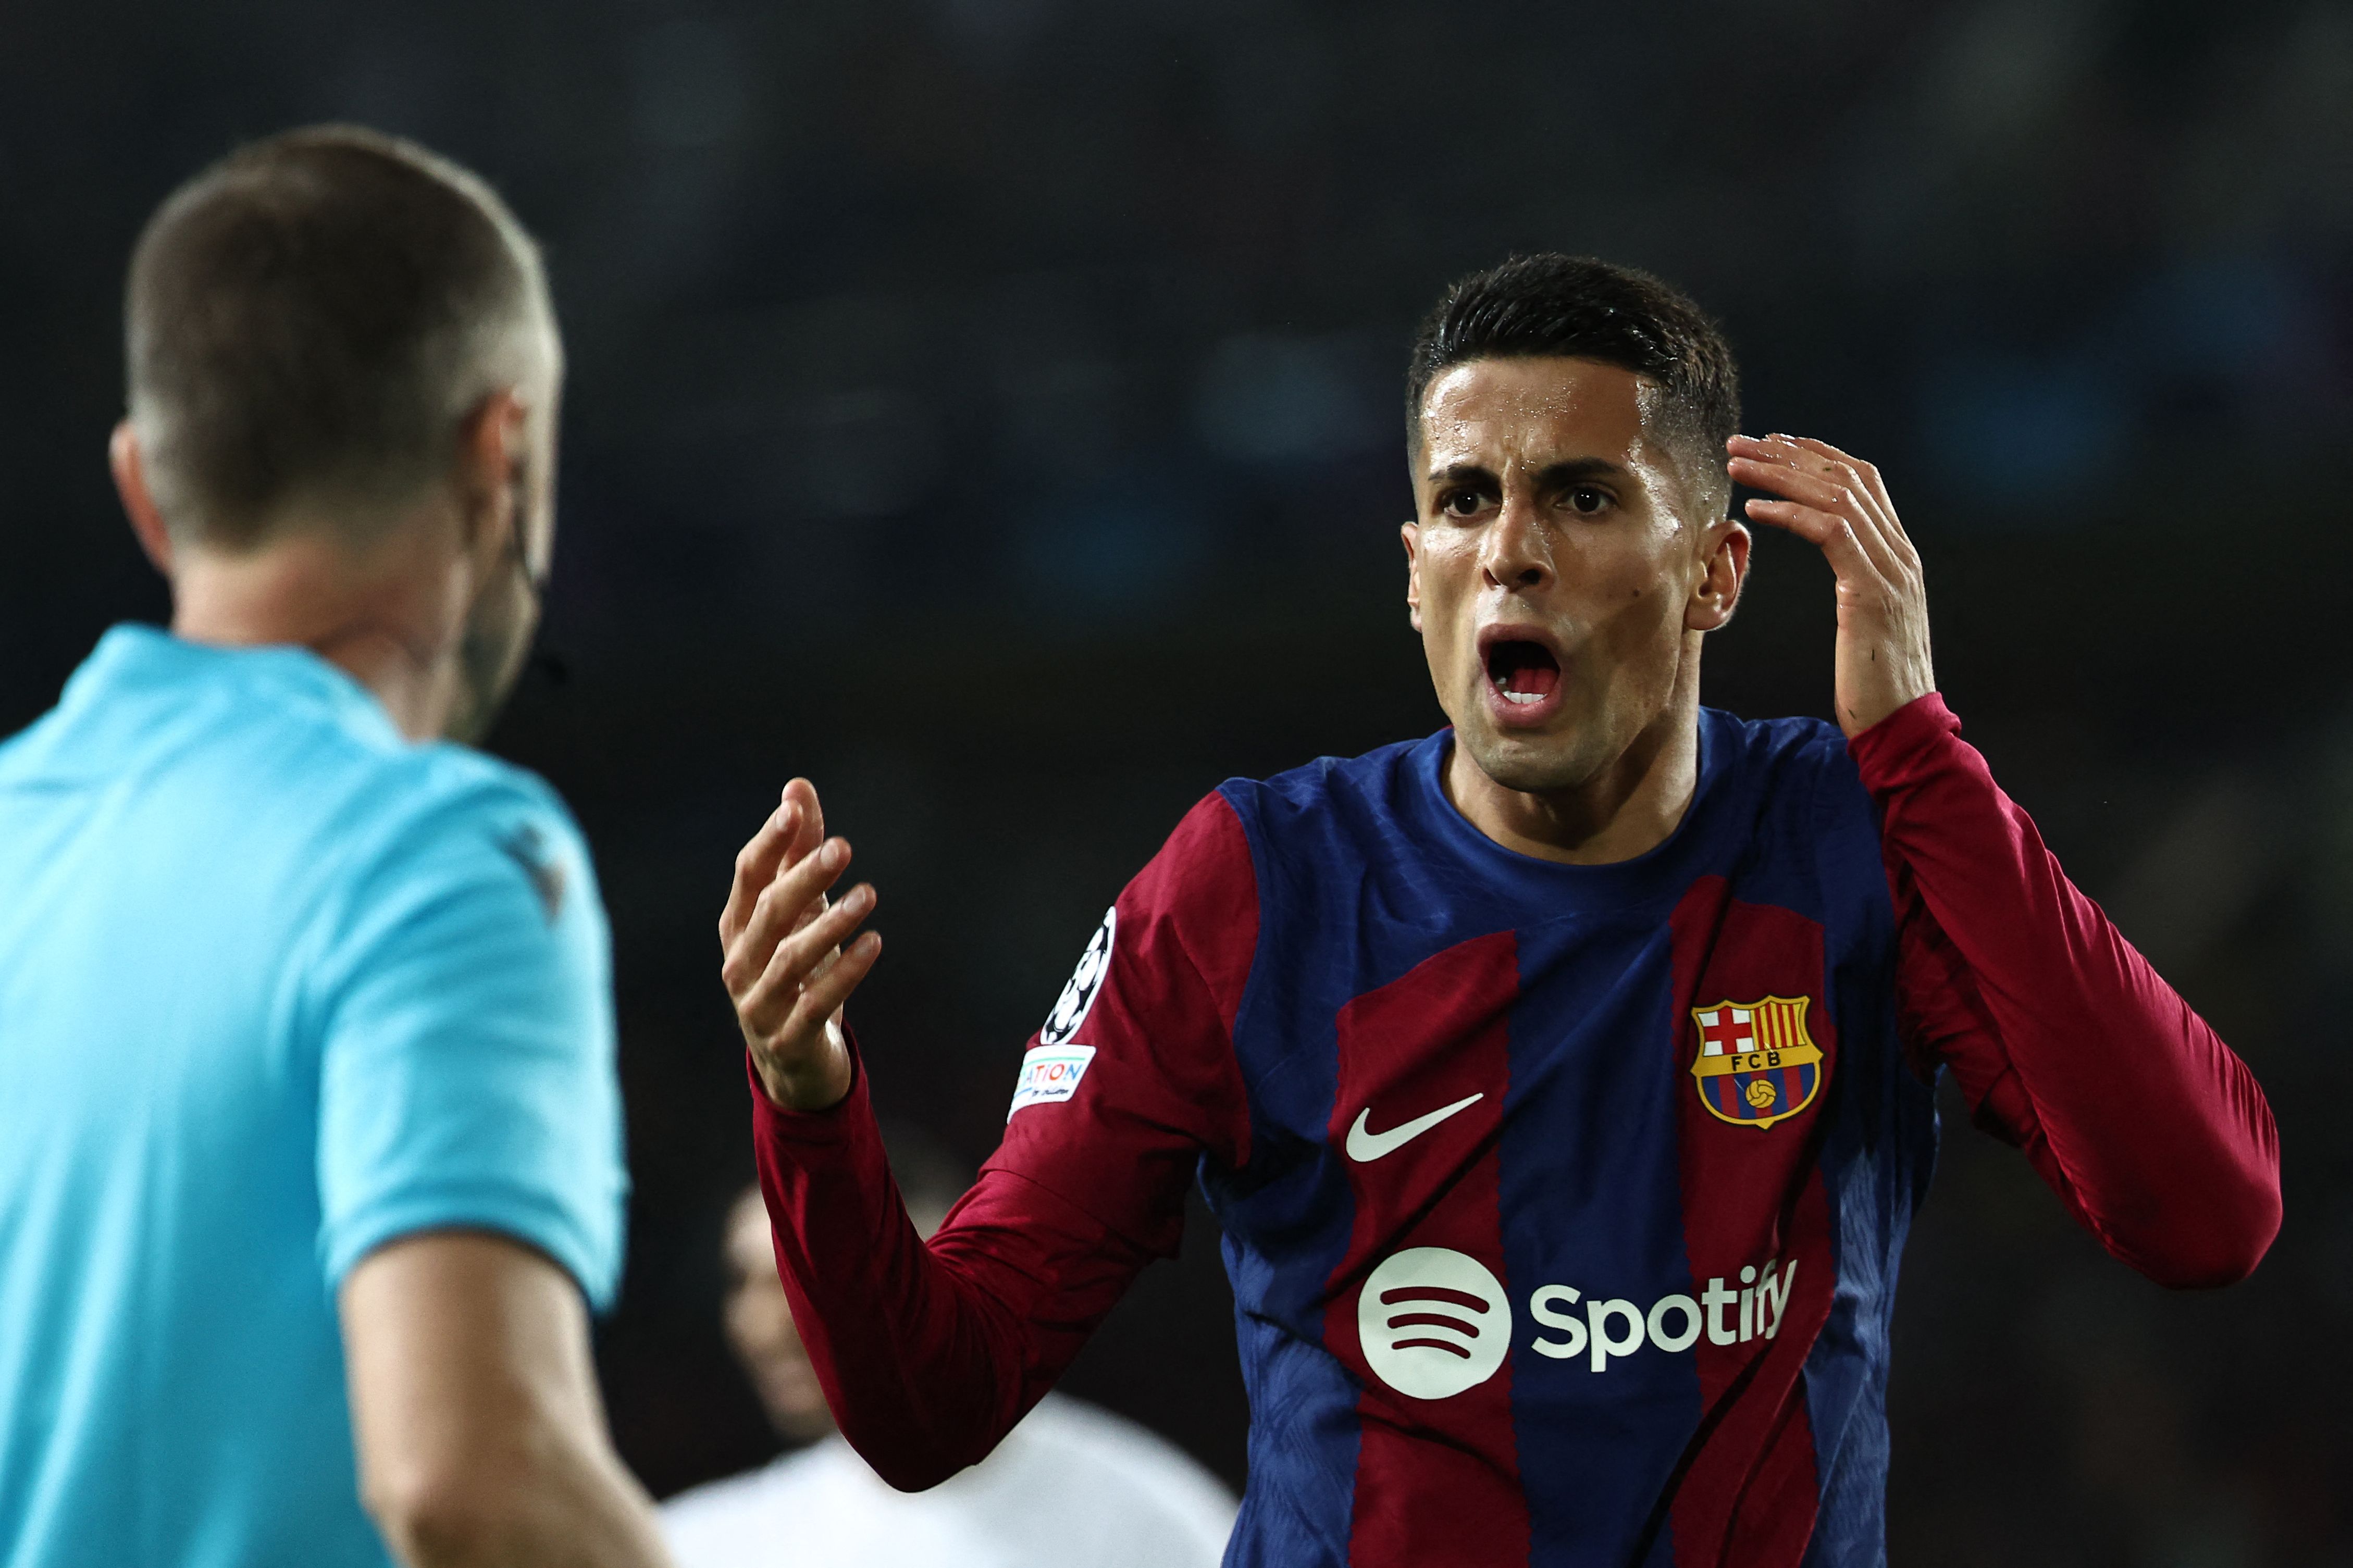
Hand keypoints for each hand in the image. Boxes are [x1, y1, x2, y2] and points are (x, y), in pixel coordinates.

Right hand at [719, 778, 880, 1111]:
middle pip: (768, 912)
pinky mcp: (788, 1036)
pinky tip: (874, 943)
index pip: (748, 875)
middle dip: (803, 878)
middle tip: (843, 848)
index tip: (795, 808)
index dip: (770, 841)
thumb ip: (797, 851)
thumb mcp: (798, 911)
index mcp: (737, 925)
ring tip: (868, 895)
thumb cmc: (794, 970)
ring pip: (791, 958)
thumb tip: (797, 787)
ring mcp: (759, 1002)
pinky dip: (846, 972)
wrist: (794, 1059)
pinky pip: (816, 1001)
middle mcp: (740, 961)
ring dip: (831, 924)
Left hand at [1727, 433, 1935, 737]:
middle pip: (1845, 477)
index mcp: (1898, 553)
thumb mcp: (1865, 618)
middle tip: (1741, 443)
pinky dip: (1792, 514)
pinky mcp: (1871, 592)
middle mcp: (1899, 552)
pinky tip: (1756, 510)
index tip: (1772, 442)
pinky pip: (1832, 532)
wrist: (1904, 725)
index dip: (1816, 454)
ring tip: (1738, 465)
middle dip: (1790, 453)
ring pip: (1836, 495)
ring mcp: (1891, 570)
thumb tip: (1829, 553)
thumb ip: (1855, 577)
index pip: (1862, 479)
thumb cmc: (1873, 681)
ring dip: (1782, 474)